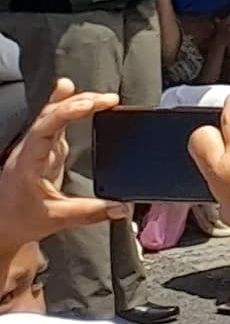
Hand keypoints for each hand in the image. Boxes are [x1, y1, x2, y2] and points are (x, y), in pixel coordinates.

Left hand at [0, 81, 124, 260]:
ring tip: (102, 98)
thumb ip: (92, 212)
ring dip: (76, 104)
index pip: (44, 129)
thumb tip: (122, 207)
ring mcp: (36, 149)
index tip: (91, 104)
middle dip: (79, 103)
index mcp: (28, 164)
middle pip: (50, 116)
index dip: (66, 113)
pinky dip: (70, 110)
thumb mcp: (57, 219)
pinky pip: (56, 124)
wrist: (1, 225)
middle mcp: (29, 150)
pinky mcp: (45, 152)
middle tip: (109, 100)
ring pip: (53, 116)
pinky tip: (82, 101)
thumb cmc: (19, 220)